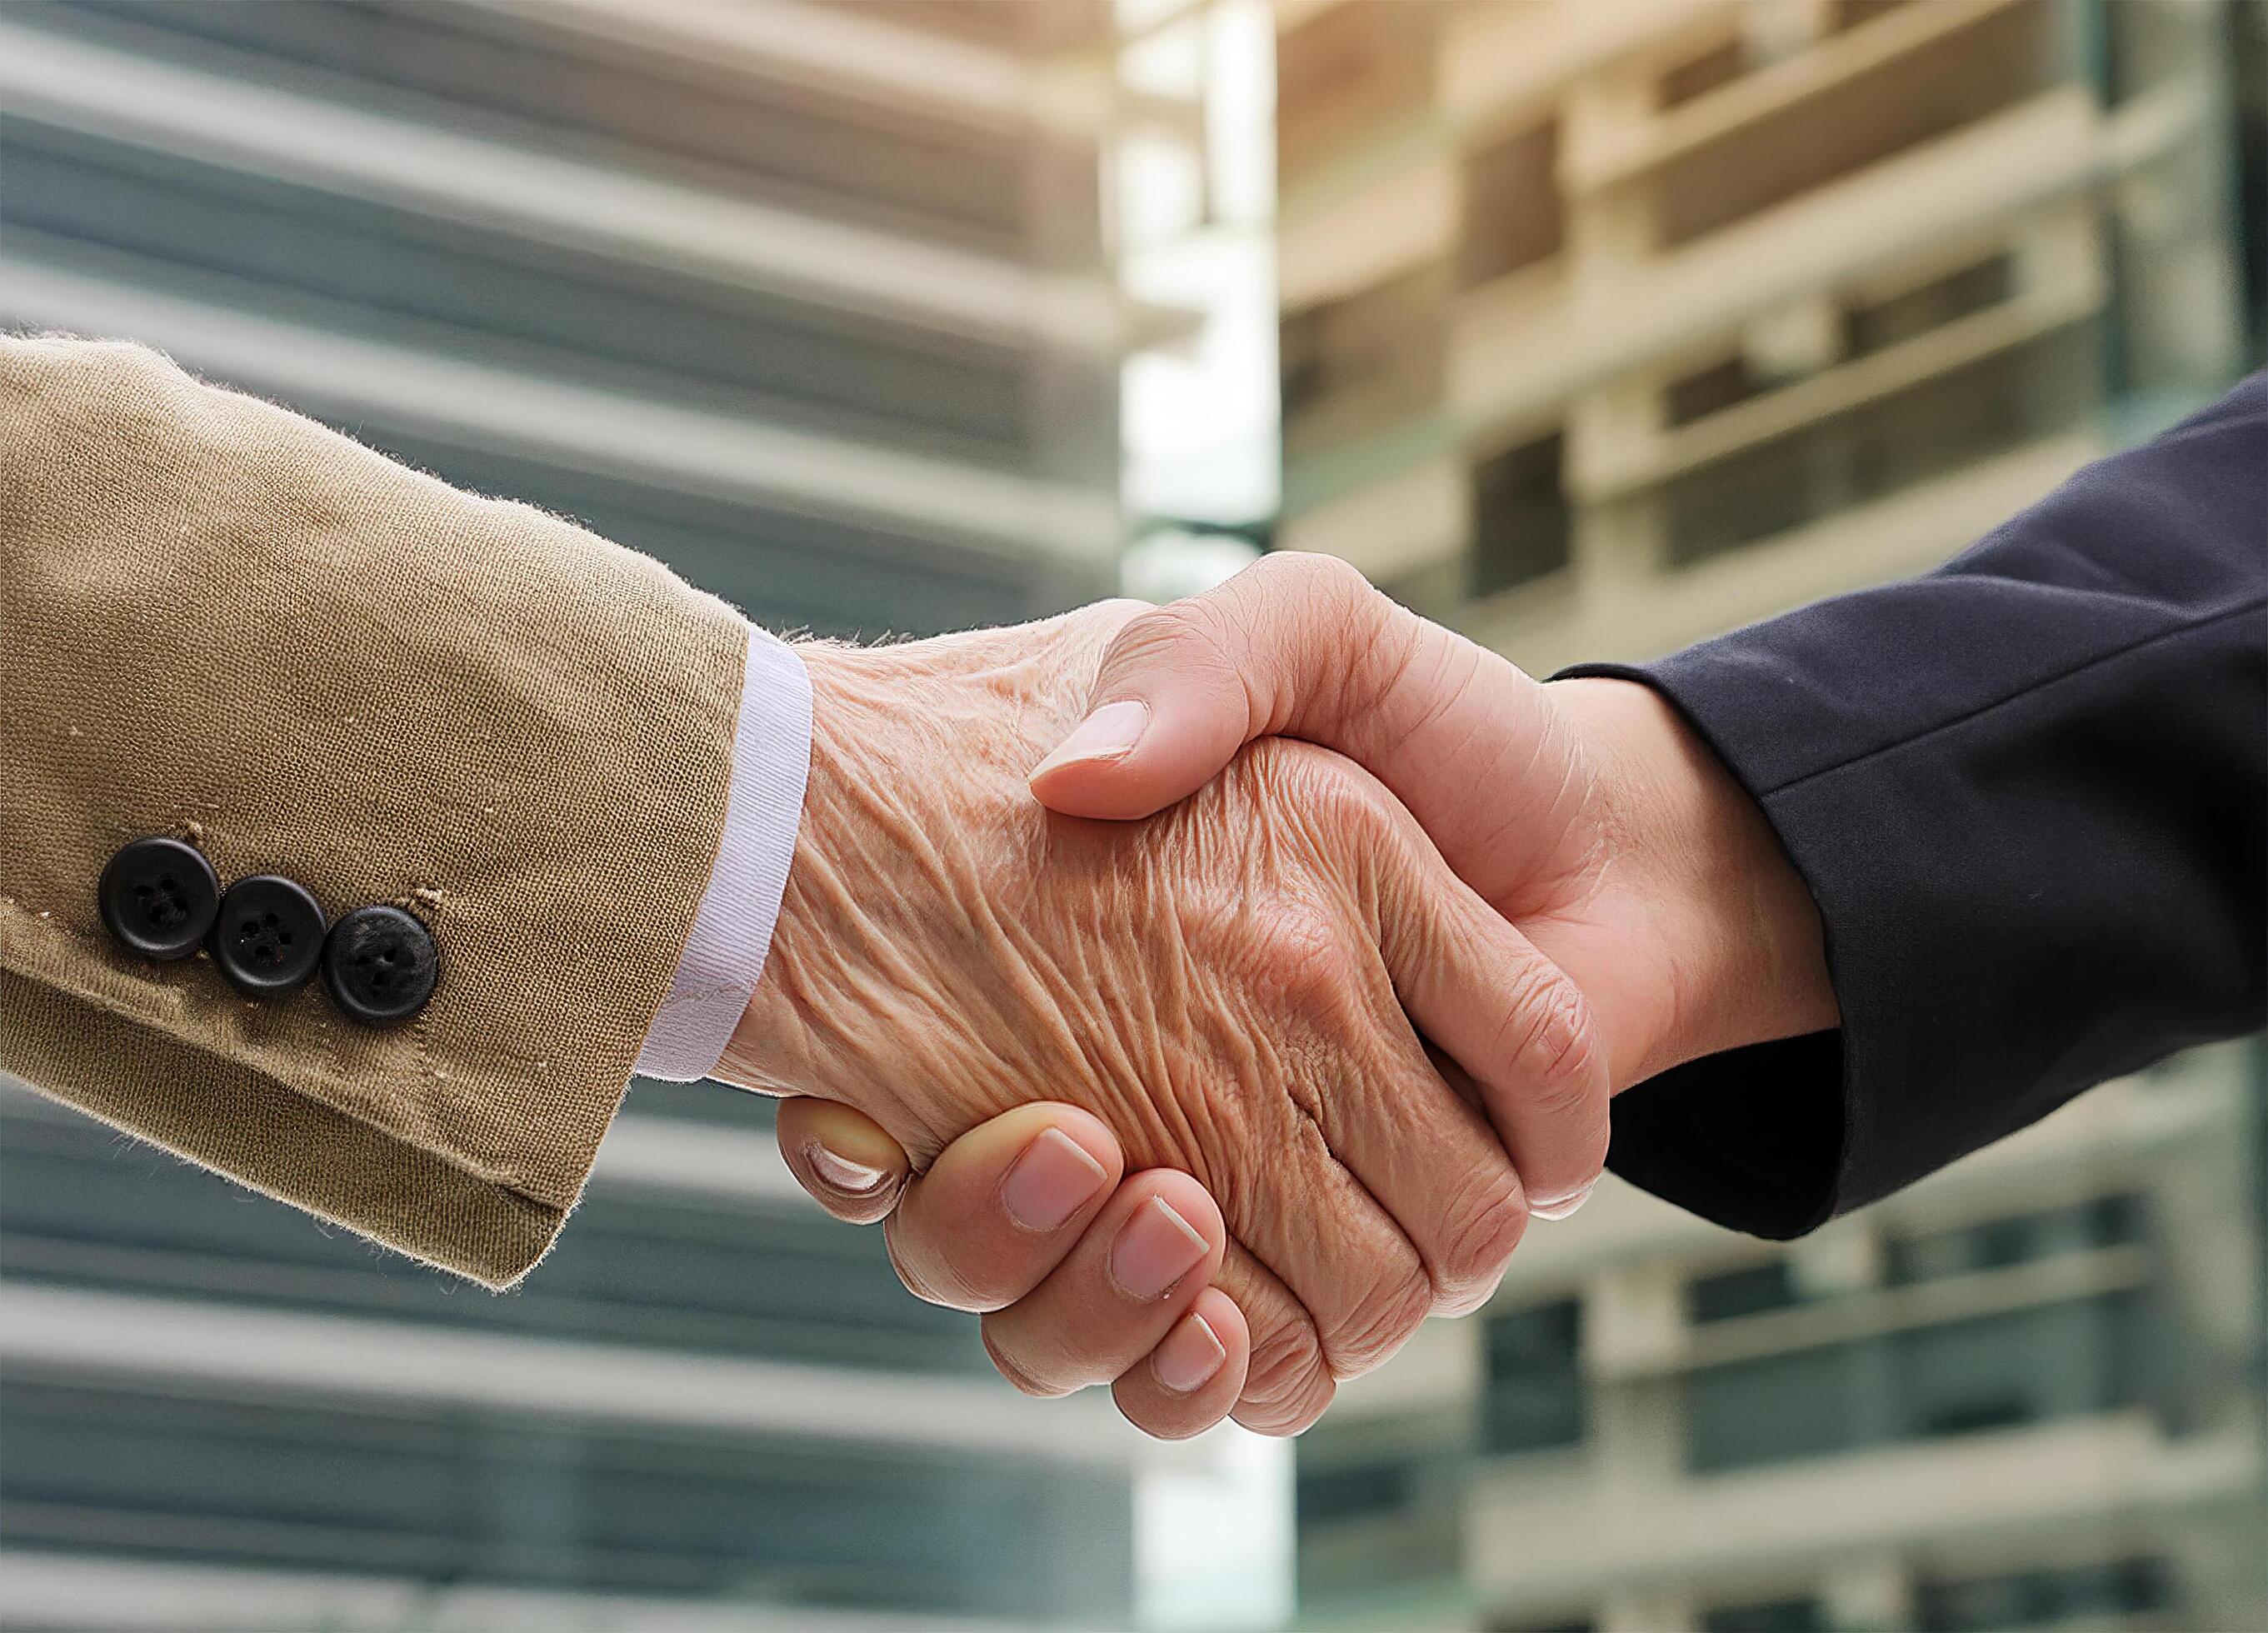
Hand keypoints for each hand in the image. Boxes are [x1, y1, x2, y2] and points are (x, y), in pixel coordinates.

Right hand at [795, 555, 1836, 1438]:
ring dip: (1108, 1305)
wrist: (1614, 830)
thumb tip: (1081, 783)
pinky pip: (1235, 1366)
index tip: (853, 1108)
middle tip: (1057, 1146)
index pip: (916, 1087)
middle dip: (1004, 1226)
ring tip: (1166, 1212)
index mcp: (1114, 952)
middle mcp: (1159, 1077)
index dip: (862, 1124)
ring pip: (1112, 1314)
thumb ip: (1204, 666)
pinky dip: (1219, 1371)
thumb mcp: (1312, 632)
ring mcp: (1238, 1175)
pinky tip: (1221, 1319)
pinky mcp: (1322, 1254)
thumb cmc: (1454, 730)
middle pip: (1010, 1230)